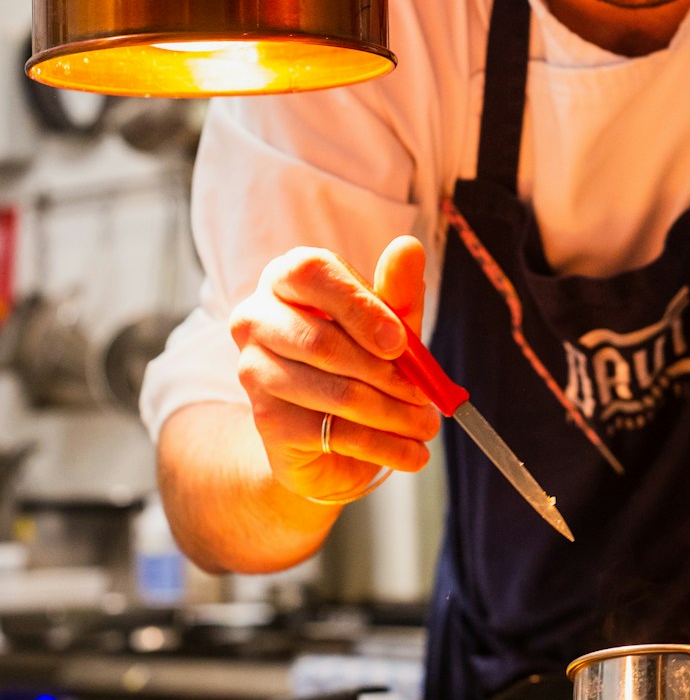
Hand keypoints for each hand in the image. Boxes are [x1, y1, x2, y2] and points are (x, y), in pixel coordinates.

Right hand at [229, 235, 440, 503]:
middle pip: (321, 341)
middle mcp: (257, 319)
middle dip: (386, 373)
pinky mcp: (266, 422)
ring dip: (393, 414)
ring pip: (336, 393)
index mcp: (286, 278)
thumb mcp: (388, 321)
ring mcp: (253, 372)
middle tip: (425, 394)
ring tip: (426, 424)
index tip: (400, 342)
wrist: (324, 430)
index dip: (359, 307)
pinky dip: (383, 445)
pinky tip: (411, 452)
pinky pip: (335, 432)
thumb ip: (397, 288)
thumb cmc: (360, 356)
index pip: (310, 274)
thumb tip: (408, 247)